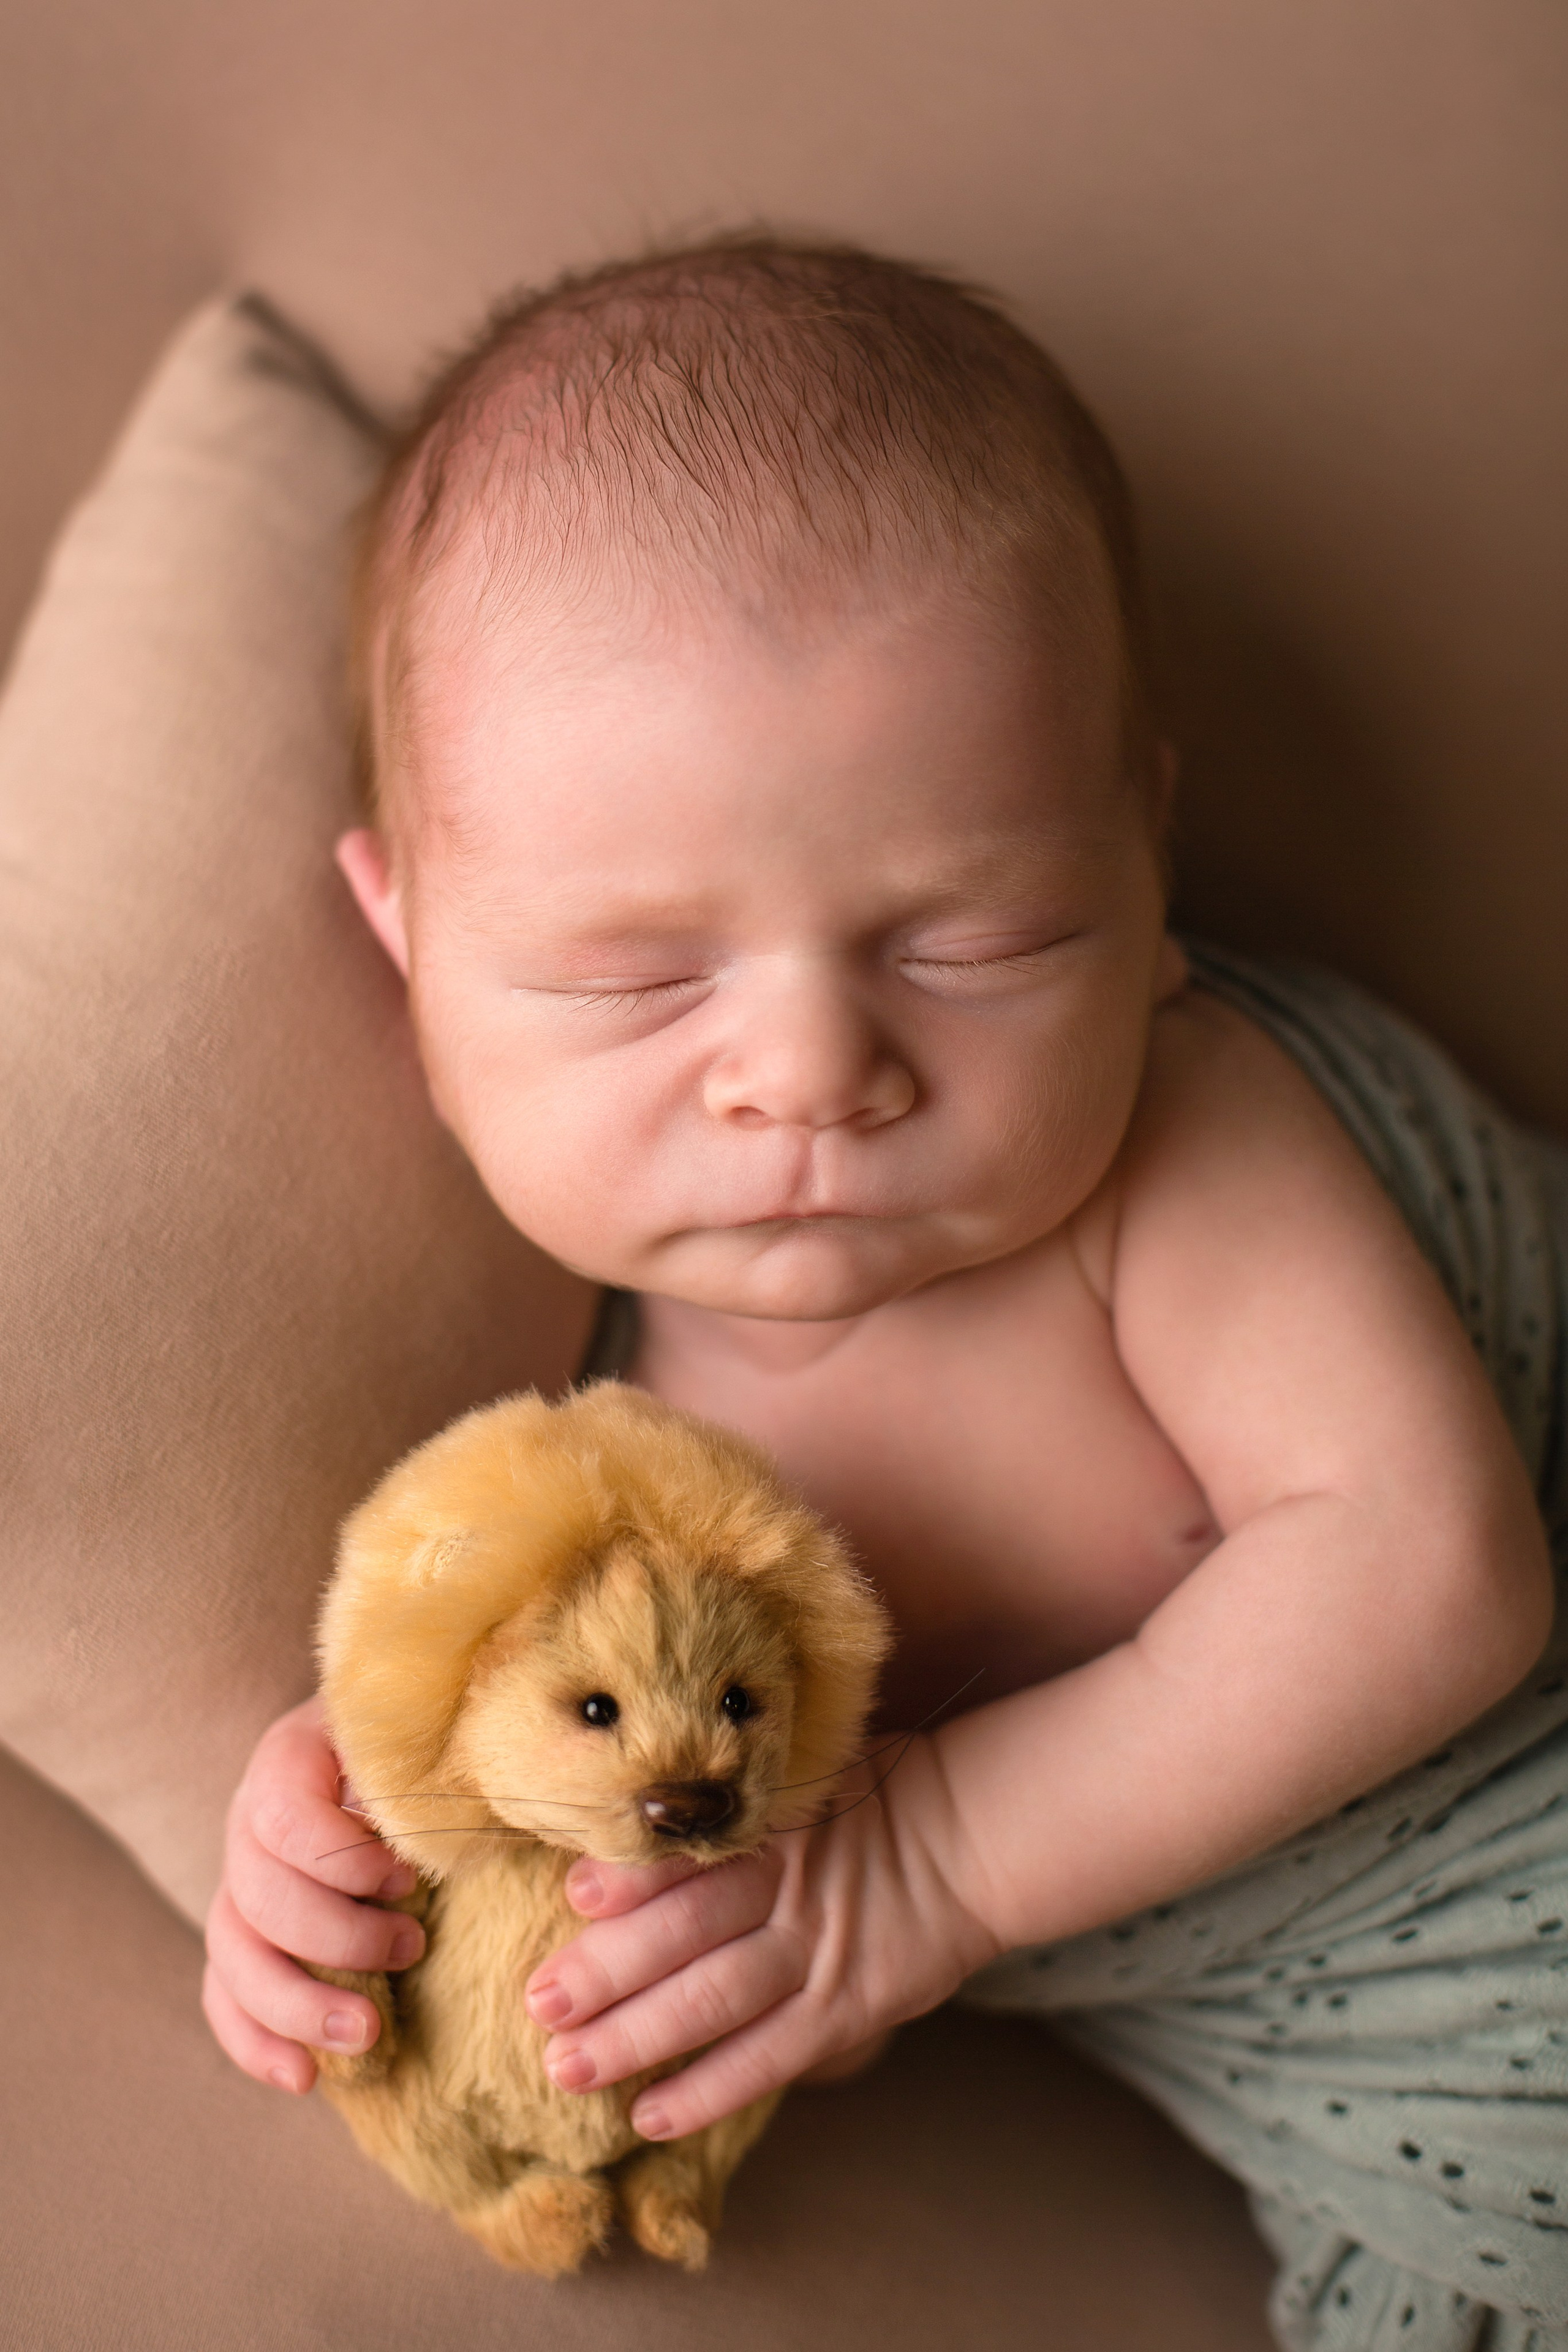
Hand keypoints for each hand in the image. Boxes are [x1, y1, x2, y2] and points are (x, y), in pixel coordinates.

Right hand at [202, 1696, 426, 2092]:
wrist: (394, 1758)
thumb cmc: (419, 1746)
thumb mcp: (423, 1739)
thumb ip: (419, 1774)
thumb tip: (422, 1839)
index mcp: (286, 1762)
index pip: (282, 1819)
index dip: (342, 1861)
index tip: (409, 1881)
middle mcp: (248, 1823)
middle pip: (259, 1898)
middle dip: (336, 1940)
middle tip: (412, 1949)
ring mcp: (239, 1884)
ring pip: (235, 1957)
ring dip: (297, 2006)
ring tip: (367, 2035)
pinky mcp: (245, 1940)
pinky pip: (225, 1996)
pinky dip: (257, 2043)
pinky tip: (303, 2077)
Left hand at [522, 1733, 999, 2139]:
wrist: (969, 1834)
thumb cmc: (866, 1797)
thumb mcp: (801, 1771)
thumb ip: (727, 1798)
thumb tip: (626, 1818)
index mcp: (771, 1818)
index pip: (693, 1849)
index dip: (634, 1873)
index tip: (573, 1893)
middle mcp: (789, 1885)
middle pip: (688, 1930)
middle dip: (607, 1971)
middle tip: (540, 2002)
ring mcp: (818, 1951)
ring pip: (715, 2000)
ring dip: (636, 2038)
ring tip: (567, 2068)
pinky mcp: (846, 2007)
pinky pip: (767, 2057)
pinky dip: (708, 2089)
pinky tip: (649, 2115)